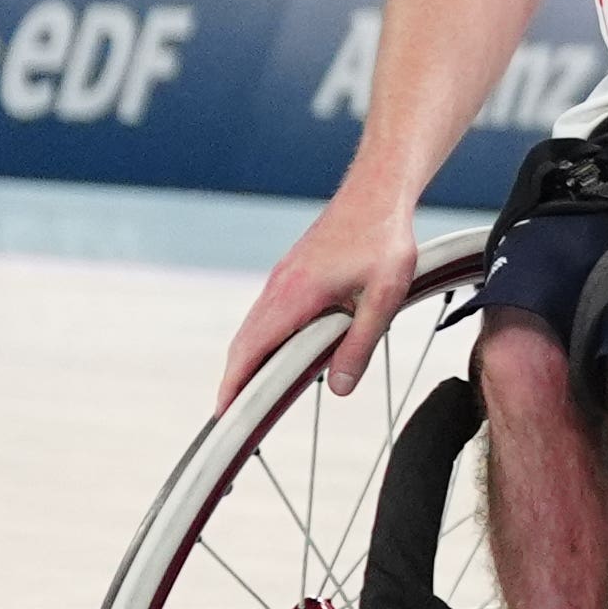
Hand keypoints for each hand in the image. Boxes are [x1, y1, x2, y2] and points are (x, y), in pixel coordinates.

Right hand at [220, 193, 418, 407]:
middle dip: (235, 380)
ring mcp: (282, 279)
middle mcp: (279, 287)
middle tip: (231, 416)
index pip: (252, 350)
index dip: (234, 385)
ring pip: (254, 327)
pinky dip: (261, 339)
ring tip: (250, 393)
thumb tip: (339, 388)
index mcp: (295, 296)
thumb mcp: (384, 297)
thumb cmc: (384, 239)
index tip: (223, 414)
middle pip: (244, 342)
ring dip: (247, 360)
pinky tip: (277, 353)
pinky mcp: (291, 273)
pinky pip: (267, 313)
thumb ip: (360, 344)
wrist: (377, 193)